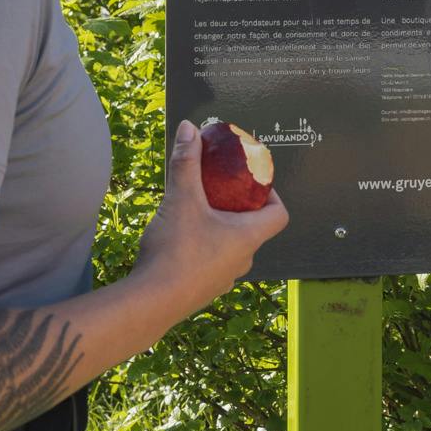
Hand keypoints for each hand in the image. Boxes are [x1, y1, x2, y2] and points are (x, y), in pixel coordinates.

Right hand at [134, 121, 288, 314]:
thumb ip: (186, 162)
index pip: (279, 214)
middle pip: (253, 228)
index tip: (254, 182)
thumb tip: (189, 128)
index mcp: (248, 238)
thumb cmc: (175, 252)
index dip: (272, 195)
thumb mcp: (181, 199)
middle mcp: (243, 260)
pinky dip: (202, 247)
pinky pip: (211, 262)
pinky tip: (179, 238)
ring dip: (219, 227)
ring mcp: (223, 279)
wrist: (150, 303)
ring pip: (230, 246)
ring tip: (196, 210)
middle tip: (218, 189)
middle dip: (237, 207)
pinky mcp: (203, 290)